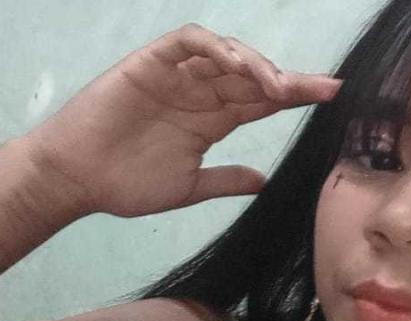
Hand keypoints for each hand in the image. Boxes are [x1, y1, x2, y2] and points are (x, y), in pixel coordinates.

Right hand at [24, 23, 341, 217]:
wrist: (79, 180)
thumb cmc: (128, 184)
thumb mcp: (189, 187)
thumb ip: (226, 180)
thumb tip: (264, 182)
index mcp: (210, 120)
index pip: (260, 100)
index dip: (295, 95)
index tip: (331, 96)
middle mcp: (199, 93)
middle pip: (253, 76)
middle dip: (290, 80)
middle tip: (326, 88)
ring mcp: (177, 76)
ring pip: (227, 54)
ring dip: (257, 65)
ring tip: (281, 86)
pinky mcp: (151, 62)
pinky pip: (189, 42)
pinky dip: (216, 48)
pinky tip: (238, 66)